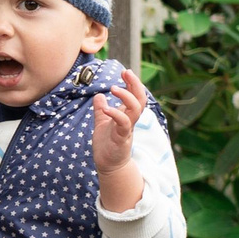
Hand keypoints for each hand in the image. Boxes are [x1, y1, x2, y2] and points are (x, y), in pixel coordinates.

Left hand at [92, 67, 150, 212]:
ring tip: (114, 88)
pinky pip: (123, 124)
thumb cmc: (107, 144)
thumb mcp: (102, 123)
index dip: (132, 83)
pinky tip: (106, 108)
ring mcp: (127, 130)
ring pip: (135, 110)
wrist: (108, 165)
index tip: (125, 72)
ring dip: (126, 97)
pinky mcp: (121, 139)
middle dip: (135, 84)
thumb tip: (99, 95)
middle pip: (140, 100)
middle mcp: (130, 121)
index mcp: (127, 115)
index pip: (135, 96)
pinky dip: (115, 114)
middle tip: (126, 72)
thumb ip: (101, 110)